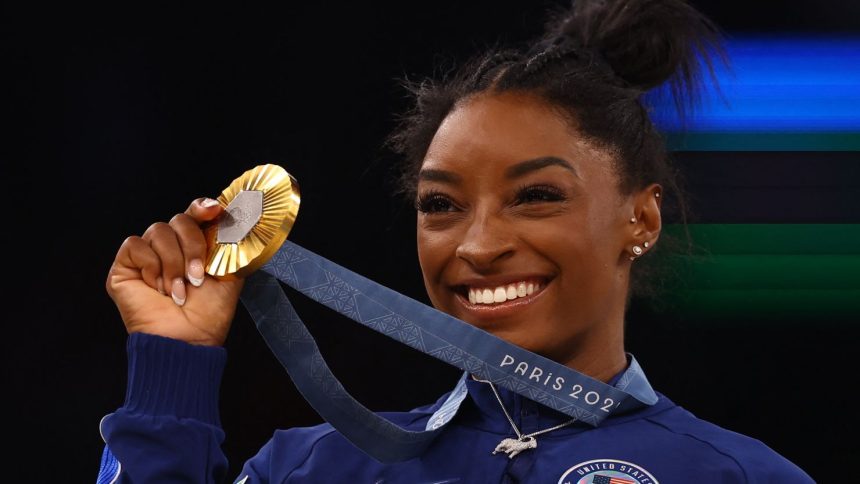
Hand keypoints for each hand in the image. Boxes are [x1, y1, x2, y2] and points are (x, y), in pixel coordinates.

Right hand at [105, 197, 244, 345]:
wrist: (187, 338)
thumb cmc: (208, 314)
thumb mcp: (229, 275)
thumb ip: (230, 247)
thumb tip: (235, 222)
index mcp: (194, 247)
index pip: (195, 214)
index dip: (202, 207)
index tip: (214, 210)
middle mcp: (170, 247)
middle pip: (179, 220)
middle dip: (193, 246)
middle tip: (197, 276)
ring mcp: (147, 255)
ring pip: (158, 231)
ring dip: (174, 263)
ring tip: (178, 289)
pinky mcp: (125, 265)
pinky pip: (135, 244)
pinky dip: (151, 265)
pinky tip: (157, 287)